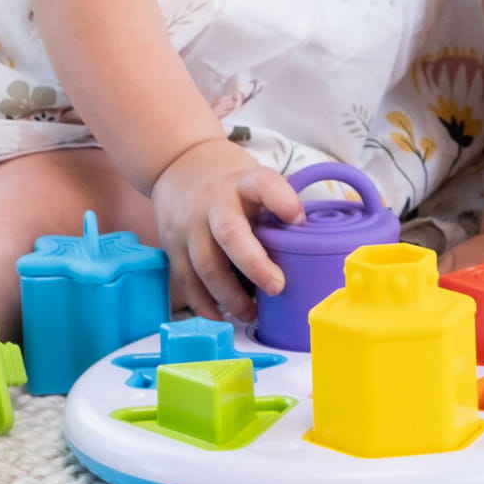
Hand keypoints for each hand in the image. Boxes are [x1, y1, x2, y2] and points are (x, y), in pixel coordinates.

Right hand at [150, 138, 305, 321]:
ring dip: (229, 295)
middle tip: (276, 286)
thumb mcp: (254, 180)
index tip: (298, 219)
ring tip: (250, 312)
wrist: (179, 165)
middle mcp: (214, 203)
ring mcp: (190, 225)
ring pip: (206, 264)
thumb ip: (275, 206)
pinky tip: (220, 317)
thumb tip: (310, 243)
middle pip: (230, 232)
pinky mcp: (173, 246)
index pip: (262, 184)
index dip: (281, 200)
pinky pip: (187, 280)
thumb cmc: (229, 182)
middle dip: (254, 263)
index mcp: (243, 183)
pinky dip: (203, 304)